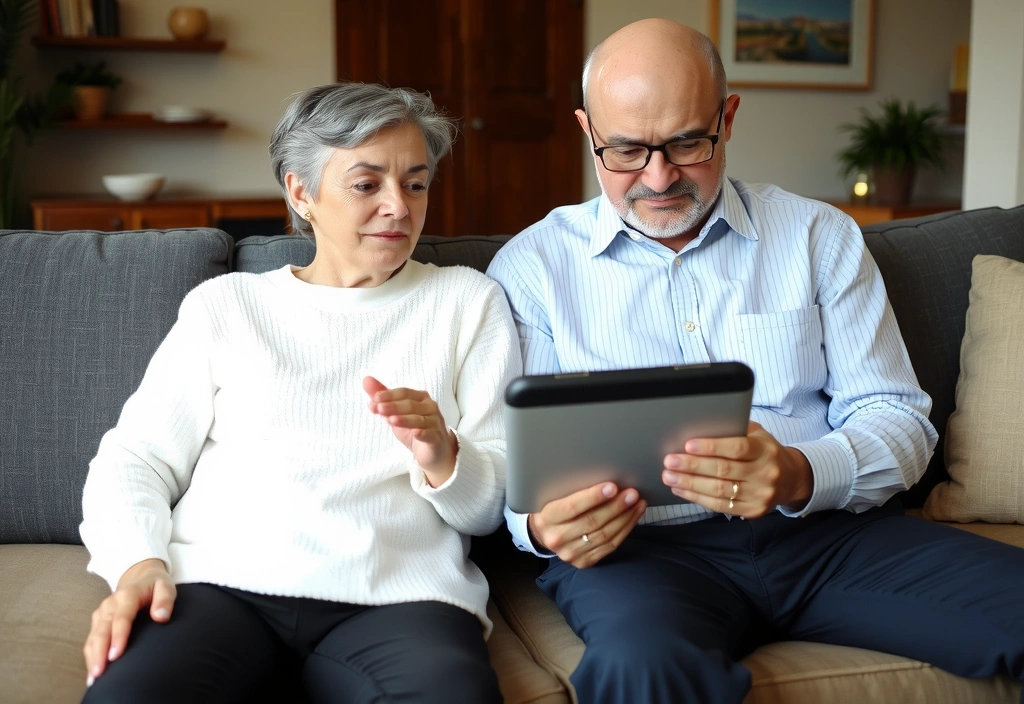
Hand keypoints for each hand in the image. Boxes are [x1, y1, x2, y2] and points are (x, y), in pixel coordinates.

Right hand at [83, 558, 174, 685]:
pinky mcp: (98, 621)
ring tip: (94, 678)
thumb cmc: (155, 585)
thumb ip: (165, 599)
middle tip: (100, 673)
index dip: (118, 637)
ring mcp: (102, 613)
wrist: (141, 576)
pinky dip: (90, 656)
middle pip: (102, 630)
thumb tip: (161, 617)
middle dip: (100, 652)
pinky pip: (91, 640)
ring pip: (94, 637)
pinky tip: (92, 673)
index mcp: (127, 596)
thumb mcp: (166, 586)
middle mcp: (110, 605)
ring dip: (92, 657)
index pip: (121, 618)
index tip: (116, 656)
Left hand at [364, 376, 457, 485]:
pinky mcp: (437, 439)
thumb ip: (382, 398)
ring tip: (391, 420)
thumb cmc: (413, 428)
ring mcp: (435, 423)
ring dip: (405, 420)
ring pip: (420, 420)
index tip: (375, 398)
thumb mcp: (395, 413)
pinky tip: (415, 433)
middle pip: (411, 405)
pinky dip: (423, 433)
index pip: (404, 393)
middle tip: (379, 408)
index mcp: (420, 398)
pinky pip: (430, 434)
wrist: (432, 451)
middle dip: (394, 406)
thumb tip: (366, 380)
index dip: (390, 395)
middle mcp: (430, 407)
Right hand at [527, 483, 646, 567]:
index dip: (593, 497)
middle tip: (632, 493)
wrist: (544, 533)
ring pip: (604, 535)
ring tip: (637, 503)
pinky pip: (610, 546)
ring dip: (625, 518)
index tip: (612, 487)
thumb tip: (603, 479)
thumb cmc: (552, 508)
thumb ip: (572, 490)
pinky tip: (633, 516)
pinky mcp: (583, 561)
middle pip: (592, 522)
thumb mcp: (552, 496)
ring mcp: (570, 553)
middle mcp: (556, 538)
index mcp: (546, 518)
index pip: (571, 507)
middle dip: (615, 507)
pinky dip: (625, 529)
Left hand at [661, 421, 812, 517]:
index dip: (711, 447)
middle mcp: (765, 473)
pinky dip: (697, 497)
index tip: (688, 445)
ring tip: (669, 476)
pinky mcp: (753, 511)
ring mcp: (760, 495)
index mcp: (765, 450)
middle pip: (724, 470)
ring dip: (690, 484)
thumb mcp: (757, 434)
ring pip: (720, 490)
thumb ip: (734, 430)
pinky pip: (720, 505)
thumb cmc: (765, 452)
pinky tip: (681, 489)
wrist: (791, 479)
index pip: (737, 448)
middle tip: (670, 461)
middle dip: (693, 466)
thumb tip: (700, 426)